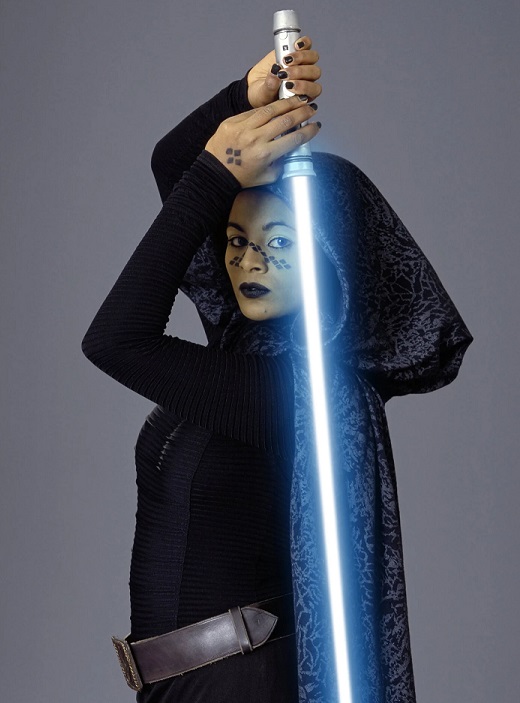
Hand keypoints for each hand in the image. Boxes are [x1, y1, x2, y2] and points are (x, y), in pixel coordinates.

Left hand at [205, 94, 319, 187]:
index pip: (294, 138)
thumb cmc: (242, 176)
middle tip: (312, 108)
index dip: (308, 131)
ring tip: (298, 100)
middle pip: (285, 120)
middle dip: (302, 113)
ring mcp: (243, 128)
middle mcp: (255, 139)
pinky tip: (277, 106)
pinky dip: (267, 108)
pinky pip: (254, 112)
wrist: (216, 172)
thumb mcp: (267, 176)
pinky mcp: (233, 121)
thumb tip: (292, 149)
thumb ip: (282, 164)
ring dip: (287, 104)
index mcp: (265, 154)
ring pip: (270, 110)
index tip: (316, 126)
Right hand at [247, 36, 320, 107]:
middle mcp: (307, 79)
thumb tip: (276, 72)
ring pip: (313, 58)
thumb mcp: (263, 95)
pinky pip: (307, 44)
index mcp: (304, 94)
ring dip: (301, 58)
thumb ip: (270, 87)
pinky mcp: (297, 51)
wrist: (257, 83)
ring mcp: (303, 64)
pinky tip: (296, 45)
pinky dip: (304, 43)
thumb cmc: (263, 94)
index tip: (289, 85)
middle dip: (299, 72)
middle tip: (284, 74)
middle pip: (314, 73)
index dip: (305, 87)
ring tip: (285, 59)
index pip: (314, 90)